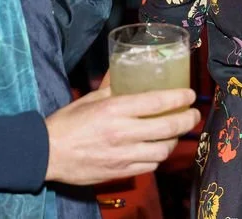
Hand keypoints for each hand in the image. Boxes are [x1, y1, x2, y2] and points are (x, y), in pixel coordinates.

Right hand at [44, 86, 199, 185]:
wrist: (47, 154)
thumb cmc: (67, 123)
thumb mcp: (90, 98)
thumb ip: (111, 85)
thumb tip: (123, 70)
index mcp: (115, 109)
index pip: (157, 102)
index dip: (179, 98)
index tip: (190, 94)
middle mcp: (123, 132)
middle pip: (168, 127)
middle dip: (188, 120)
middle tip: (193, 114)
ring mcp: (123, 155)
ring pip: (163, 150)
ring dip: (174, 140)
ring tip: (175, 132)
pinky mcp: (120, 172)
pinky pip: (150, 166)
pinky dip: (157, 156)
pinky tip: (156, 149)